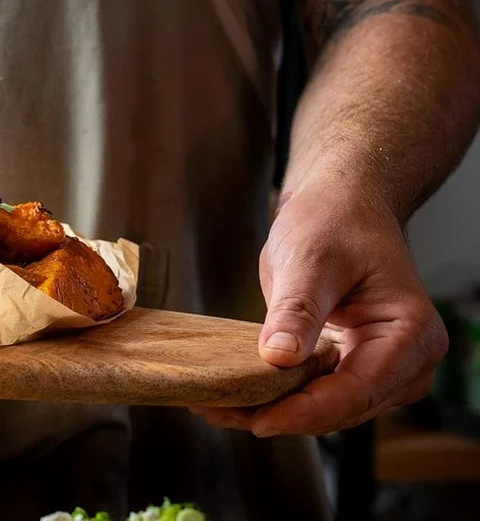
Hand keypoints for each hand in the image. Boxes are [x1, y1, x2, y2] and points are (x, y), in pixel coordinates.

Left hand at [191, 183, 446, 435]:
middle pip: (344, 409)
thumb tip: (279, 357)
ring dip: (276, 411)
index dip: (307, 411)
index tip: (259, 420)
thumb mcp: (310, 260)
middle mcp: (408, 361)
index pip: (359, 390)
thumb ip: (297, 310)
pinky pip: (318, 395)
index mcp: (410, 333)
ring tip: (217, 405)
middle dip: (284, 415)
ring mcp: (383, 369)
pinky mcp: (353, 369)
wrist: (340, 208)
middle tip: (219, 410)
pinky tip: (235, 395)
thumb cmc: (335, 223)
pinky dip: (279, 398)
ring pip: (328, 410)